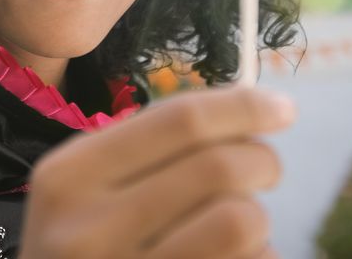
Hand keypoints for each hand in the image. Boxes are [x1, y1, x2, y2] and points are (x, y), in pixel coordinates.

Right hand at [19, 86, 294, 258]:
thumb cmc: (79, 247)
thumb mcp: (81, 189)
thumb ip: (145, 148)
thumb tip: (245, 108)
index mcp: (69, 176)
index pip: (179, 121)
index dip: (243, 108)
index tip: (282, 107)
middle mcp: (90, 230)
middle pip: (218, 167)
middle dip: (262, 161)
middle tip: (265, 169)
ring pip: (240, 221)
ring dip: (258, 218)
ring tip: (241, 223)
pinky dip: (257, 256)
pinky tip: (234, 258)